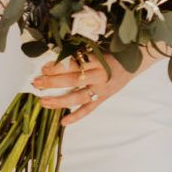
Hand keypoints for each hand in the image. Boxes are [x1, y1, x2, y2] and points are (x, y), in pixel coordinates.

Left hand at [30, 51, 152, 123]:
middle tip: (37, 83)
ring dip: (59, 101)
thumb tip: (54, 60)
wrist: (134, 61)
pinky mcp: (104, 98)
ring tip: (43, 102)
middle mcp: (100, 75)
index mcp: (97, 60)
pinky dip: (76, 116)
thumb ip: (79, 54)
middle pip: (73, 80)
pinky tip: (63, 122)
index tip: (43, 68)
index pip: (74, 64)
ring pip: (78, 97)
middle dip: (53, 82)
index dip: (57, 67)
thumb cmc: (111, 53)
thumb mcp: (96, 49)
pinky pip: (89, 109)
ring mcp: (102, 89)